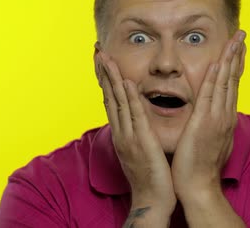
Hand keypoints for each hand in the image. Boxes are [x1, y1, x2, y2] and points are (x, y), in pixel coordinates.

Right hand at [96, 52, 176, 217]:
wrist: (152, 199)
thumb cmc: (150, 176)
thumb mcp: (140, 149)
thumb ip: (138, 131)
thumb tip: (136, 117)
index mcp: (122, 132)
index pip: (111, 99)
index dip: (106, 79)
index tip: (102, 60)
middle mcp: (121, 131)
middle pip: (109, 96)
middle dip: (103, 72)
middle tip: (97, 50)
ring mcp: (129, 136)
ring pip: (118, 102)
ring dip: (112, 79)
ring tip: (106, 58)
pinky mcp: (141, 142)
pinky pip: (135, 117)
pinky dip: (130, 99)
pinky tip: (128, 83)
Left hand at [171, 30, 246, 202]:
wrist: (198, 186)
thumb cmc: (200, 165)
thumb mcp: (210, 140)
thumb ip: (212, 125)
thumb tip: (215, 117)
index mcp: (224, 118)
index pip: (231, 85)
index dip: (235, 65)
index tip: (238, 48)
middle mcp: (225, 115)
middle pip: (233, 79)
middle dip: (237, 55)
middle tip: (241, 34)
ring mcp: (217, 118)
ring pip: (225, 83)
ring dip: (229, 60)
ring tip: (235, 40)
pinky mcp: (205, 124)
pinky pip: (210, 96)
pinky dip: (215, 79)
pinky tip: (217, 64)